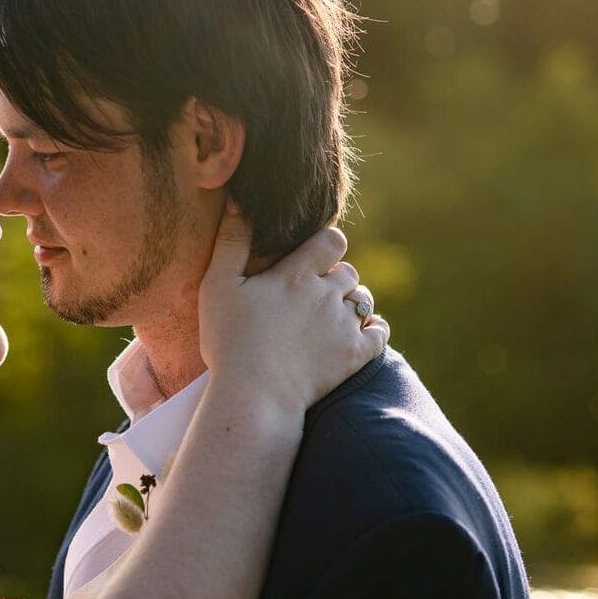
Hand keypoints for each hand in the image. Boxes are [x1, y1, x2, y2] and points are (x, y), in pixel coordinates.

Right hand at [197, 203, 388, 417]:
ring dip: (350, 302)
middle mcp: (327, 294)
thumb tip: (239, 202)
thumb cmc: (230, 341)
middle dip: (334, 277)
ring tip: (329, 316)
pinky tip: (358, 333)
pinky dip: (373, 329)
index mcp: (297, 274)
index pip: (332, 240)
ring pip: (363, 299)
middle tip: (311, 293)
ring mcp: (345, 325)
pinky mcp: (356, 355)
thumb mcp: (217, 287)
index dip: (325, 244)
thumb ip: (231, 242)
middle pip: (348, 271)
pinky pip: (380, 332)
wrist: (255, 396)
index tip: (311, 256)